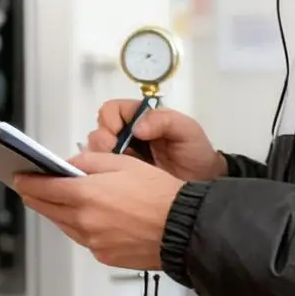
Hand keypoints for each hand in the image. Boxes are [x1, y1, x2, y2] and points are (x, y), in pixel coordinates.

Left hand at [14, 153, 183, 270]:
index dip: (28, 182)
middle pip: (48, 208)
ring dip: (57, 212)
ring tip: (56, 202)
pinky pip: (83, 239)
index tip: (19, 178)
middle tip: (28, 188)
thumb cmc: (161, 194)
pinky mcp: (103, 255)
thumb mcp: (124, 163)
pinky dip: (79, 227)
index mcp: (87, 194)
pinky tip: (85, 219)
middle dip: (36, 196)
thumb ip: (90, 161)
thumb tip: (69, 164)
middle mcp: (85, 220)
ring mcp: (93, 241)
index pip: (44, 188)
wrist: (184, 229)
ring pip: (64, 225)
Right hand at [87, 99, 225, 181]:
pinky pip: (97, 170)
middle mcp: (124, 134)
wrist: (200, 185)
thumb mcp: (186, 130)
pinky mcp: (116, 175)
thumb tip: (136, 128)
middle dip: (104, 142)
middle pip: (97, 130)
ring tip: (121, 167)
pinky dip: (101, 172)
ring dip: (102, 158)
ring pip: (94, 151)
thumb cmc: (194, 153)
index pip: (110, 110)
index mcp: (139, 117)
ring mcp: (119, 155)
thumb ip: (164, 120)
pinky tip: (118, 177)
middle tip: (121, 155)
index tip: (121, 135)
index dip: (110, 121)